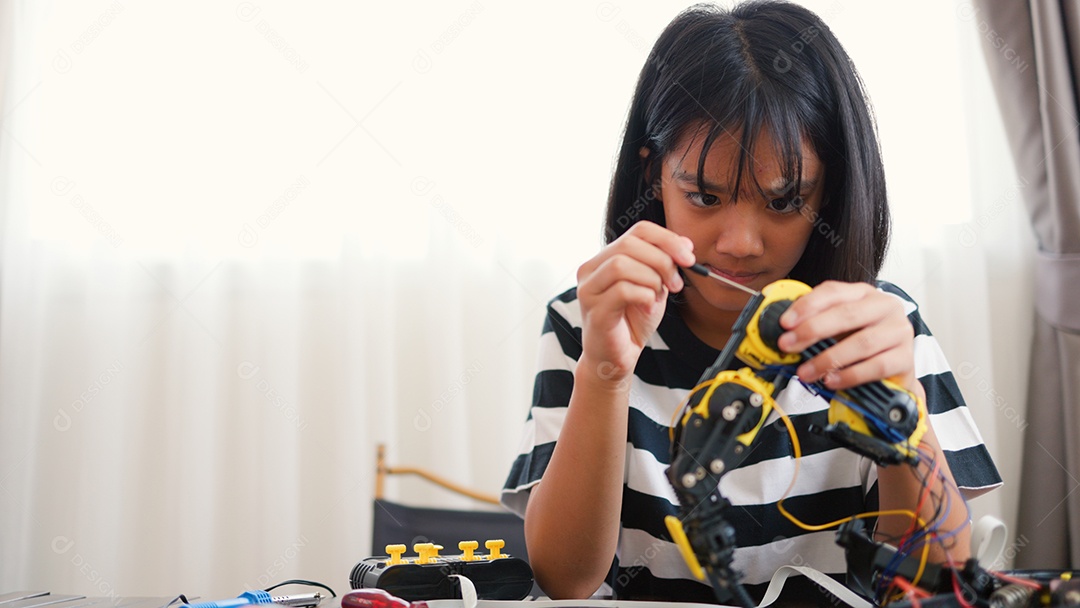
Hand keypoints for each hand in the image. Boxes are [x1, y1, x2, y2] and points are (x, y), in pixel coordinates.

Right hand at [575, 221, 695, 383]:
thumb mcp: (654, 287)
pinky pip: (622, 290)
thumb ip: (665, 265)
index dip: (667, 239)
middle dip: (662, 261)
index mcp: (604, 258)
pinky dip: (644, 297)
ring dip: (651, 280)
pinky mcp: (593, 309)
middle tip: (676, 283)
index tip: (688, 257)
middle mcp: (590, 269)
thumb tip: (685, 243)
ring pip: (622, 264)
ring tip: (658, 297)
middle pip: (629, 244)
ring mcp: (589, 289)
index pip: (638, 231)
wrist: (616, 358)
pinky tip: (648, 309)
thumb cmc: (631, 322)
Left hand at [775, 280, 916, 392]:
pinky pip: (876, 366)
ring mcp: (899, 331)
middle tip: (788, 345)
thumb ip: (815, 324)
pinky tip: (831, 381)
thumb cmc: (859, 345)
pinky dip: (849, 375)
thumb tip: (784, 332)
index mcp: (864, 293)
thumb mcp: (837, 328)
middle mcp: (885, 307)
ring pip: (861, 343)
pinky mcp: (906, 357)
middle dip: (812, 330)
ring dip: (827, 359)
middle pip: (847, 314)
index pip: (833, 291)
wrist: (892, 372)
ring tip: (805, 372)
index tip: (785, 322)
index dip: (807, 305)